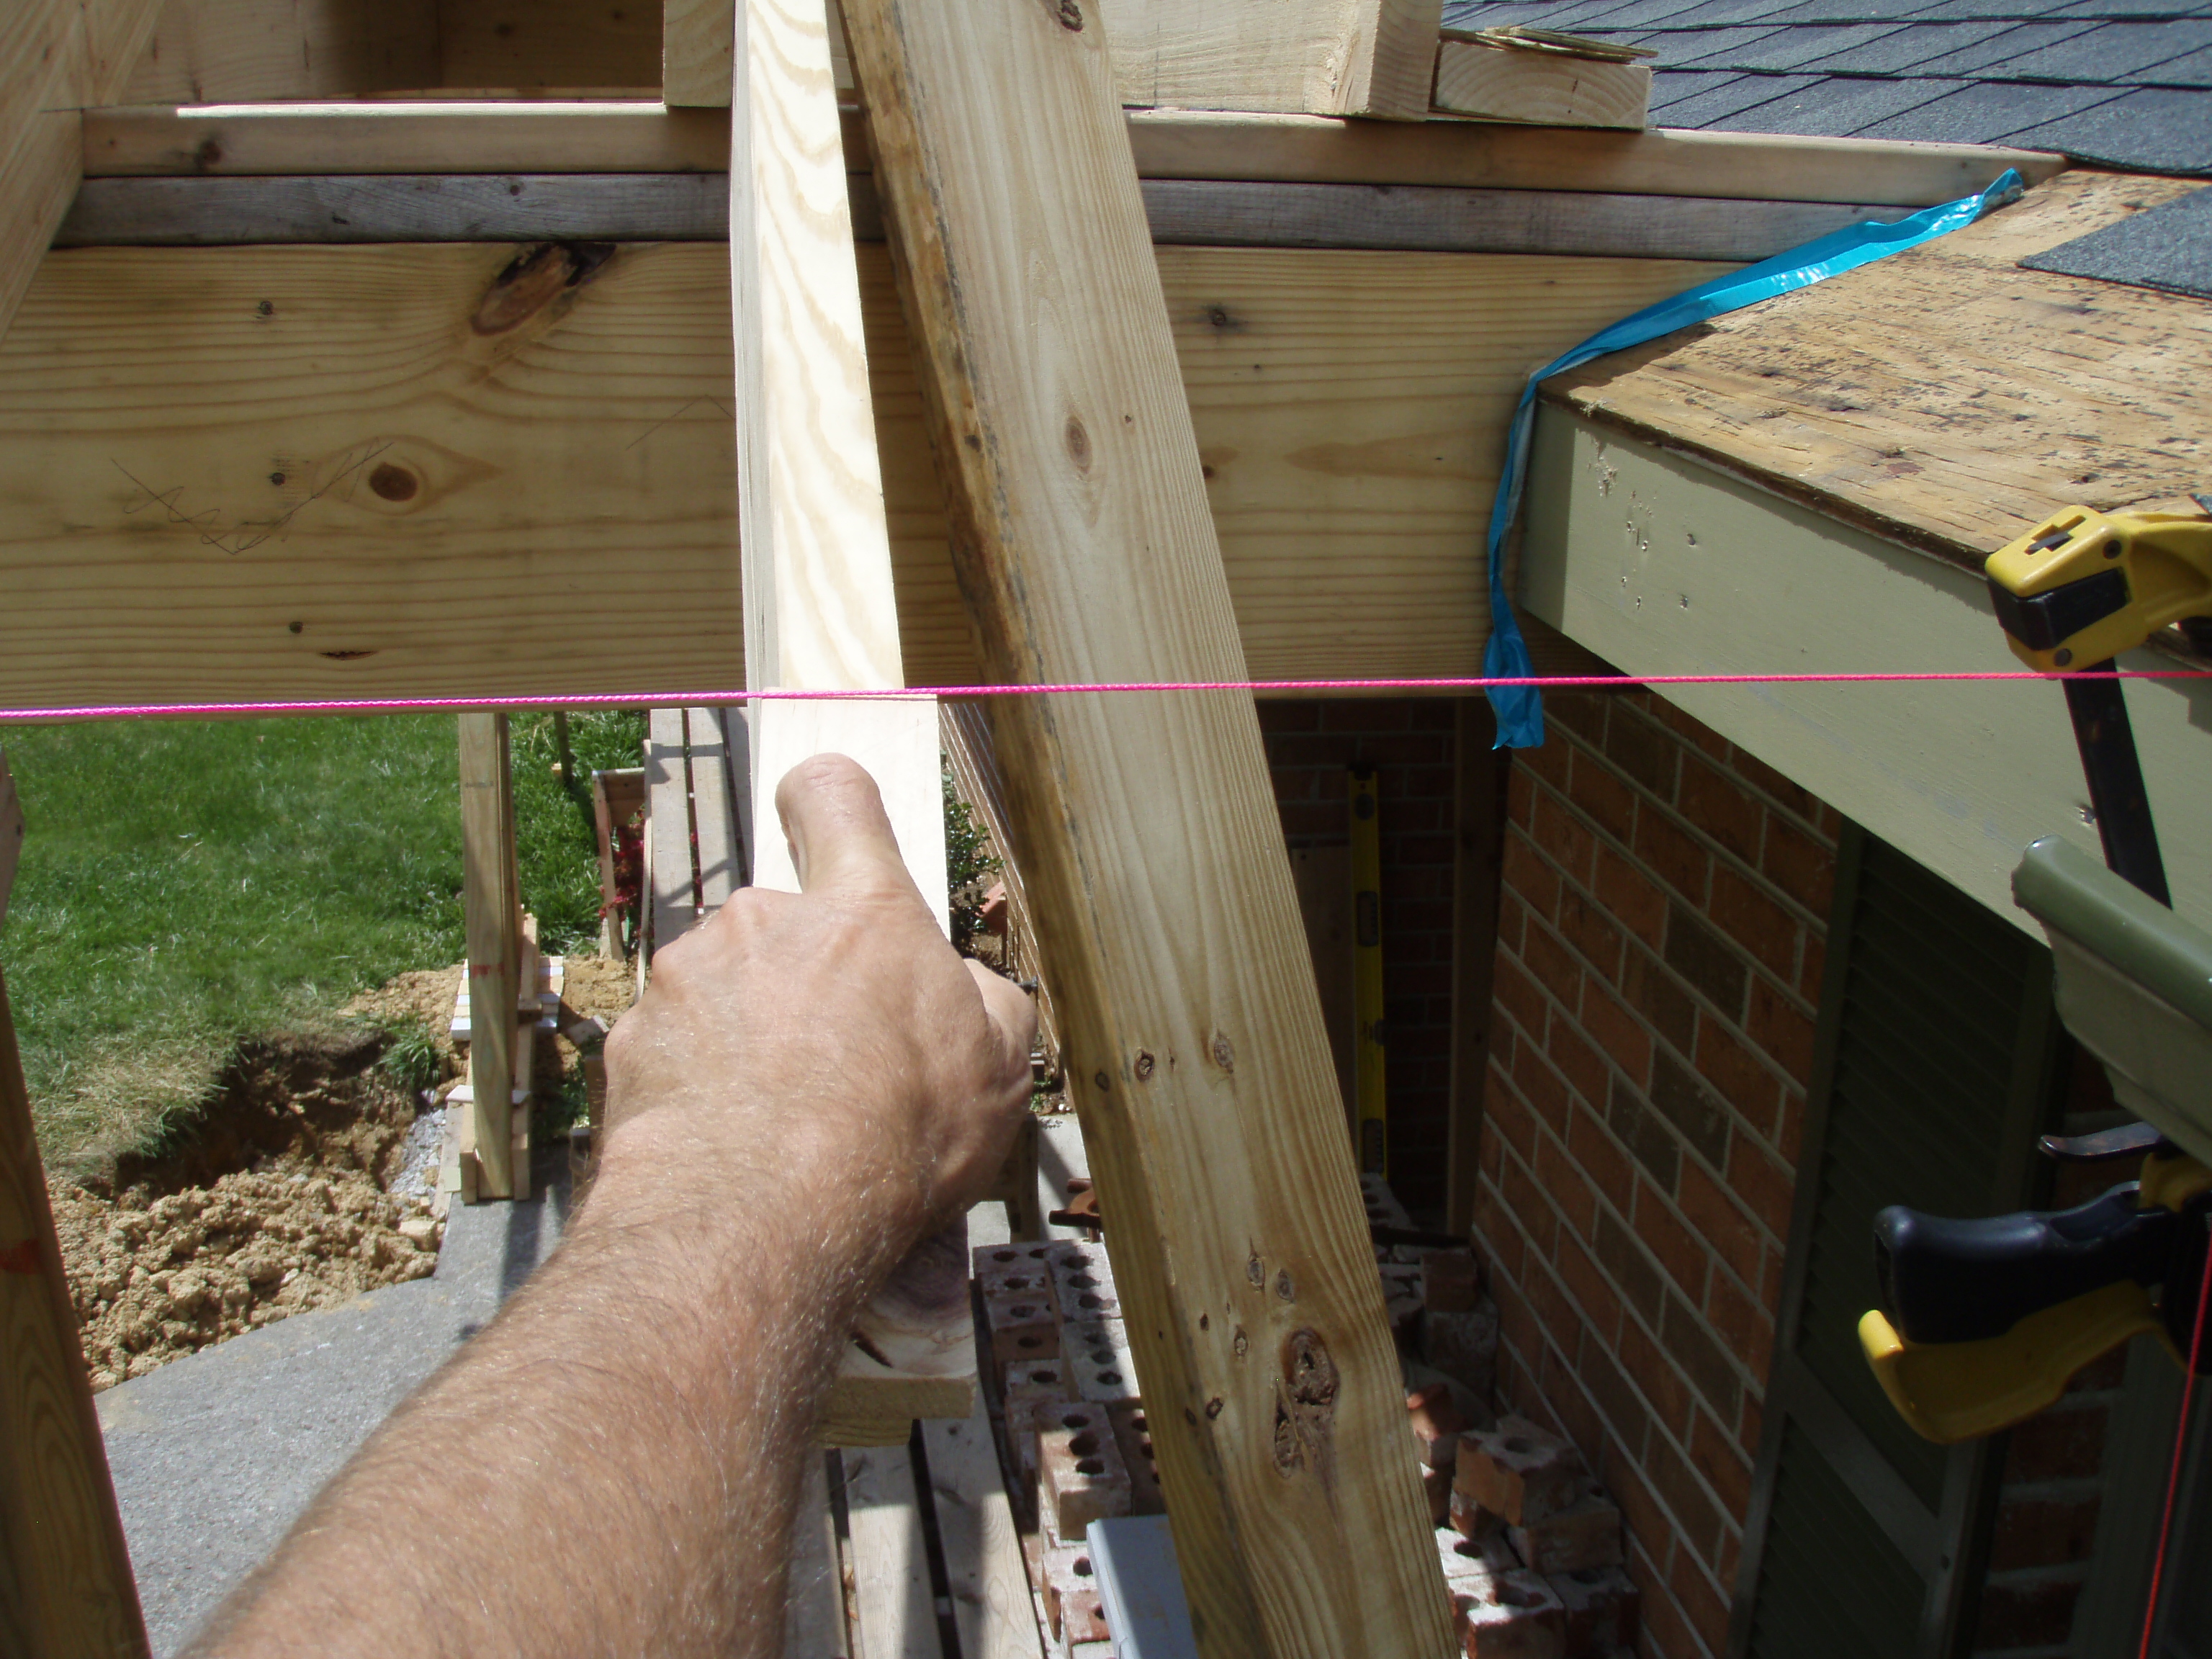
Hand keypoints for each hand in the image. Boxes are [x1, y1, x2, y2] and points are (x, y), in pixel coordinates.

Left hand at [596, 753, 1036, 1268]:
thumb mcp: (998, 1069)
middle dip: (805, 981)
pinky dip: (698, 1088)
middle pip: (782, 924)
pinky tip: (733, 1146)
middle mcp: (765, 922)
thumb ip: (982, 1003)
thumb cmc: (895, 1140)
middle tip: (839, 1065)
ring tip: (784, 1124)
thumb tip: (963, 991)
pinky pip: (674, 1050)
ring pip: (725, 991)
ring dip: (749, 1038)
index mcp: (862, 913)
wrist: (760, 1220)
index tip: (832, 831)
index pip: (836, 797)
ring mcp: (689, 978)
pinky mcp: (632, 1040)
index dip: (832, 805)